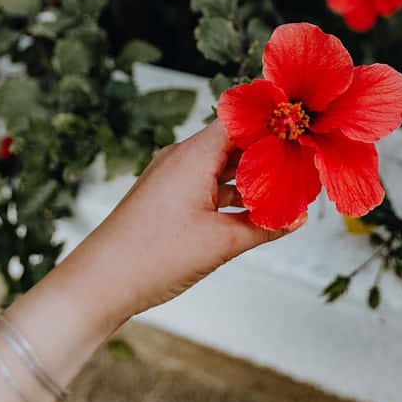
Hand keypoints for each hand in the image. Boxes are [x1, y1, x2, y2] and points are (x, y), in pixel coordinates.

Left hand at [87, 119, 306, 321]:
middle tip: (302, 162)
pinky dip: (231, 193)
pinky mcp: (167, 197)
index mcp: (193, 155)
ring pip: (221, 166)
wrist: (100, 283)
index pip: (239, 119)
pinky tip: (254, 211)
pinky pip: (207, 184)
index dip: (271, 120)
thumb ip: (265, 226)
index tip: (300, 127)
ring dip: (250, 176)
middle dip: (267, 152)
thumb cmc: (153, 256)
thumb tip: (298, 217)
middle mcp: (181, 158)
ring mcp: (172, 177)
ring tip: (286, 187)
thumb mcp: (221, 243)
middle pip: (233, 142)